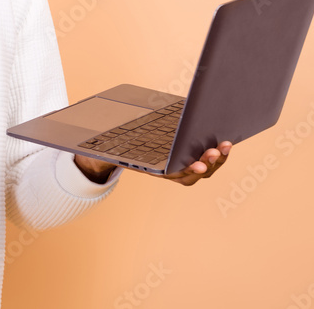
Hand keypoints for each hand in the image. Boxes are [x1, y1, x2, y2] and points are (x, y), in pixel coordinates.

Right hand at [74, 141, 231, 186]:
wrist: (109, 153)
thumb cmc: (107, 145)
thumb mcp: (103, 144)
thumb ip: (102, 144)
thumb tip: (89, 137)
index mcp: (149, 169)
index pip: (172, 174)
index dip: (187, 170)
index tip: (198, 163)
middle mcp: (165, 171)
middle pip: (193, 175)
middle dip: (208, 163)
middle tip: (216, 150)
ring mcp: (177, 166)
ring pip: (203, 170)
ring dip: (217, 160)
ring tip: (225, 145)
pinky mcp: (185, 157)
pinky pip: (204, 160)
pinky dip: (216, 154)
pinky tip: (223, 141)